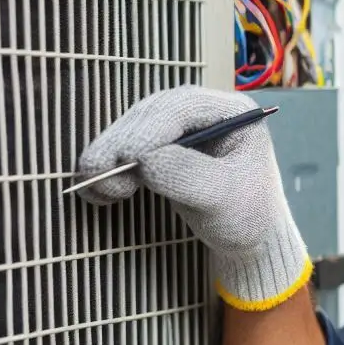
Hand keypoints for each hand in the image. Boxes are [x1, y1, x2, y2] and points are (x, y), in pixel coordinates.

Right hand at [76, 84, 309, 310]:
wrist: (249, 236)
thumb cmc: (247, 215)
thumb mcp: (224, 198)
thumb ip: (189, 176)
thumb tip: (144, 161)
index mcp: (232, 112)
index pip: (183, 108)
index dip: (150, 129)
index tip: (126, 157)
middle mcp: (203, 111)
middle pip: (151, 115)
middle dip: (121, 143)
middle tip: (96, 172)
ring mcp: (180, 128)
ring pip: (133, 131)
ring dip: (109, 156)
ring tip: (94, 186)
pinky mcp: (162, 148)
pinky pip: (128, 150)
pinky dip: (109, 167)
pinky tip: (94, 190)